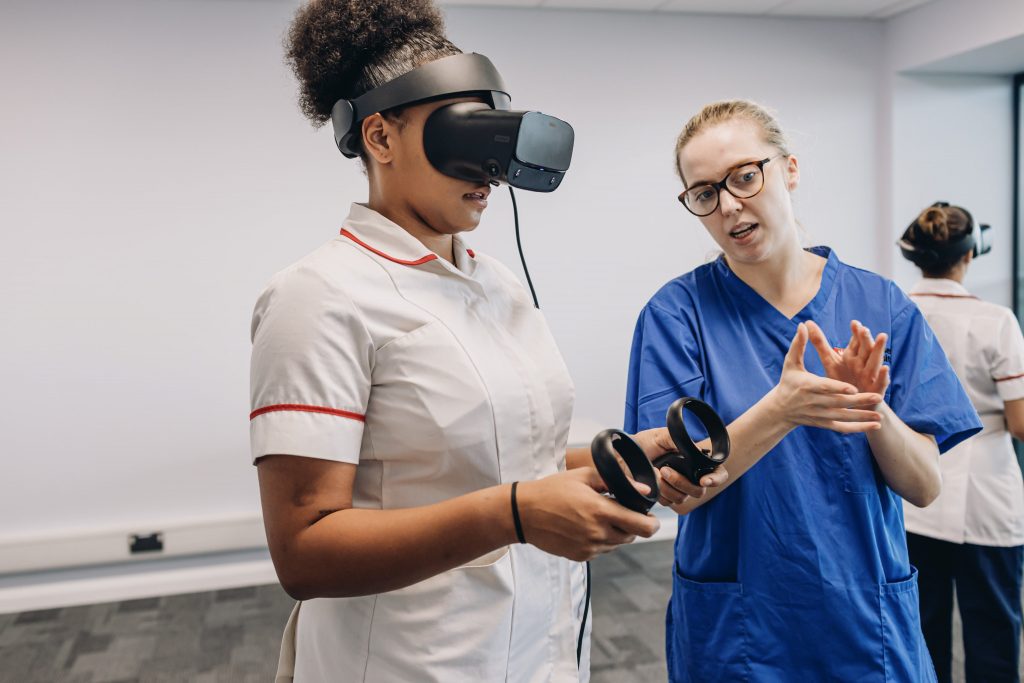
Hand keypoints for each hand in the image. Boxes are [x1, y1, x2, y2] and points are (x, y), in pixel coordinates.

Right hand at [516, 467, 659, 561]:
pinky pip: (602, 550)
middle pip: (633, 536)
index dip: (652, 522)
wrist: (523, 513)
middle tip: (620, 510)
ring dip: (616, 532)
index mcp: (601, 511)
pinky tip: (585, 526)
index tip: (651, 516)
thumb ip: (616, 481)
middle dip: (633, 524)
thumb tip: (642, 490)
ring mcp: (589, 548)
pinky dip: (601, 539)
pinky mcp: (581, 557)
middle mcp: (598, 534)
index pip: (643, 527)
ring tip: (597, 516)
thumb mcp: (583, 476)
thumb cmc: (552, 490)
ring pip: (618, 543)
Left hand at [631, 427, 728, 507]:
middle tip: (664, 470)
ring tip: (655, 472)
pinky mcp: (664, 498)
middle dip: (681, 482)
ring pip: (682, 498)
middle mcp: (688, 476)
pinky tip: (651, 482)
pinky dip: (659, 493)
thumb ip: (678, 439)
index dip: (716, 478)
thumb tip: (696, 449)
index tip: (704, 480)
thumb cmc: (642, 443)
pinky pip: (668, 503)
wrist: (621, 456)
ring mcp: (676, 489)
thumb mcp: (661, 436)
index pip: (717, 473)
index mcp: (693, 461)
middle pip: (699, 490)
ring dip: (667, 487)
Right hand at [769, 322, 882, 432]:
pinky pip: (843, 428)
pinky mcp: (824, 423)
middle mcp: (815, 402)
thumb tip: (803, 325)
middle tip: (878, 397)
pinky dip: (858, 429)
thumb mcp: (791, 363)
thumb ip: (799, 345)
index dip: (838, 388)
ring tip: (880, 416)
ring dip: (862, 417)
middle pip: (839, 403)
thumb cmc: (788, 382)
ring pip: (844, 417)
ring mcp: (820, 415)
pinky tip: (874, 427)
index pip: (825, 387)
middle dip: (859, 402)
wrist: (780, 410)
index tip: (852, 388)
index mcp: (808, 386)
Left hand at [806, 320, 889, 397]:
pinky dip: (883, 375)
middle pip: (865, 349)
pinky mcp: (876, 390)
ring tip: (881, 337)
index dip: (856, 333)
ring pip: (875, 361)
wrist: (853, 405)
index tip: (854, 323)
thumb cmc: (841, 380)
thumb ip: (820, 343)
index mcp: (852, 356)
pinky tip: (885, 368)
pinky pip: (881, 382)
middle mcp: (863, 363)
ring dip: (878, 350)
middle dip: (866, 339)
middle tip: (864, 329)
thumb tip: (808, 322)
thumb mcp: (830, 361)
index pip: (855, 342)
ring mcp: (870, 375)